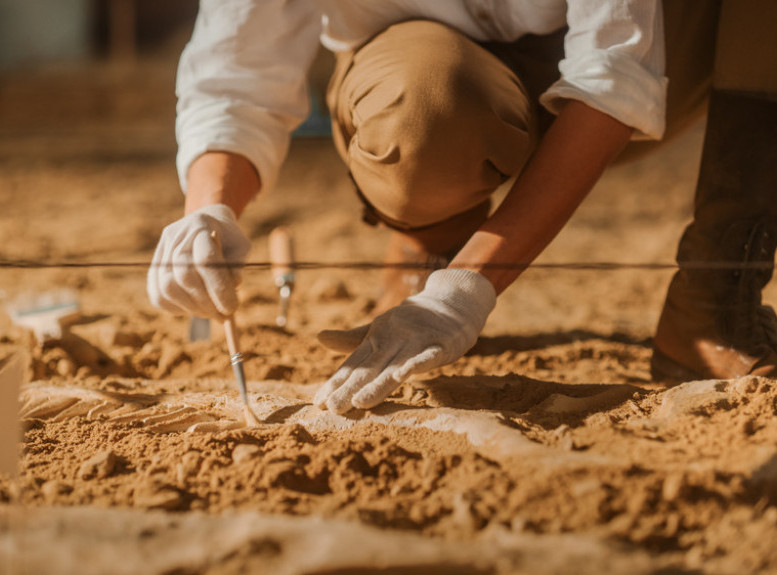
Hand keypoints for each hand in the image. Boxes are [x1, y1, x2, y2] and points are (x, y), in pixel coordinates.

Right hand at [147, 204, 250, 318]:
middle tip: (223, 316)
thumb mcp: (241, 247)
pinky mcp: (154, 267)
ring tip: (212, 313)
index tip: (232, 308)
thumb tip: (232, 287)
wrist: (208, 224)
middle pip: (184, 276)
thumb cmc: (229, 239)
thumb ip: (237, 266)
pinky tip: (195, 308)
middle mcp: (176, 236)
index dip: (218, 288)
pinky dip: (177, 308)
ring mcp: (161, 251)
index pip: (205, 260)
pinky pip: (158, 295)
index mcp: (200, 225)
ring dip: (192, 308)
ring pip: (168, 288)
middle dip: (206, 302)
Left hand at [314, 269, 495, 413]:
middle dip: (351, 389)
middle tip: (333, 408)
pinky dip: (415, 364)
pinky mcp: (441, 343)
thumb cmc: (412, 320)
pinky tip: (402, 376)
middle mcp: (393, 338)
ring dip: (377, 384)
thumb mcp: (380, 328)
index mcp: (376, 338)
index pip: (354, 364)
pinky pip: (427, 356)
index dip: (337, 383)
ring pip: (395, 366)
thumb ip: (352, 339)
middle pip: (370, 369)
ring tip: (359, 402)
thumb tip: (318, 338)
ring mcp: (416, 340)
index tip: (319, 402)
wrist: (451, 300)